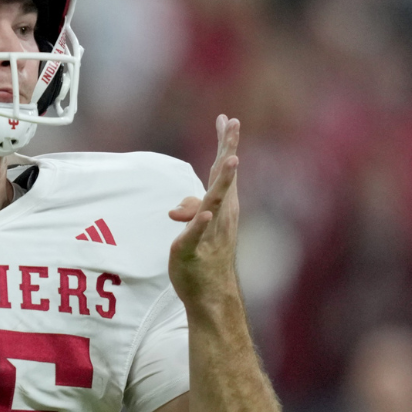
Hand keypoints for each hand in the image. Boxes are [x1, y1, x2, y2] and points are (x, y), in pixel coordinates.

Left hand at [168, 115, 241, 306]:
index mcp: (222, 207)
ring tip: (232, 160)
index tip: (227, 119)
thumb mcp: (197, 226)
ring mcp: (210, 231)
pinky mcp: (194, 249)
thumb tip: (177, 208)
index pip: (222, 170)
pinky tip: (206, 213)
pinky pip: (198, 233)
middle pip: (224, 177)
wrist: (211, 292)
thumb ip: (191, 208)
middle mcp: (221, 215)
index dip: (224, 144)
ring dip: (225, 181)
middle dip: (229, 149)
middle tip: (234, 124)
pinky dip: (200, 222)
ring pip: (216, 201)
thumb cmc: (206, 256)